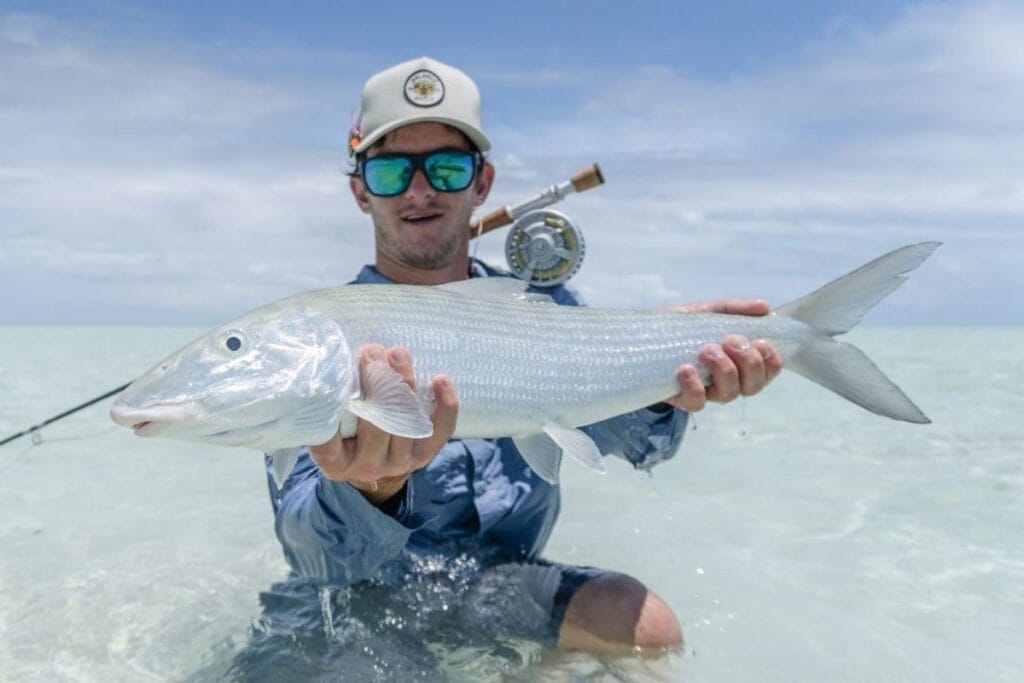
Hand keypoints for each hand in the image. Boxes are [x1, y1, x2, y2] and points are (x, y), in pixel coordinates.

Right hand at [309, 344, 458, 504]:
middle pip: (377, 425)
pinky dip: (445, 404)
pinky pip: (441, 430)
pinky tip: (440, 380)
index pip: (330, 440)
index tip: (337, 375)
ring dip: (405, 383)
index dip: (335, 406)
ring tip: (398, 354)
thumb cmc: (344, 437)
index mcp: (337, 462)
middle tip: (372, 353)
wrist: (372, 467)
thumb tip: (338, 362)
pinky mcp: (424, 455)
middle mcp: (368, 466)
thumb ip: (331, 406)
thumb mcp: (329, 427)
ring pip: (408, 422)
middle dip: (376, 383)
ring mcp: (399, 462)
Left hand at [661, 299, 782, 412]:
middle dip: (748, 362)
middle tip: (729, 340)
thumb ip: (734, 309)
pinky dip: (694, 386)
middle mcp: (728, 381)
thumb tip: (764, 307)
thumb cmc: (681, 326)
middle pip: (753, 386)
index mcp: (740, 362)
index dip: (771, 360)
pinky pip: (697, 403)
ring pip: (729, 395)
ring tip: (706, 349)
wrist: (642, 336)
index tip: (759, 340)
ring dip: (723, 369)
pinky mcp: (683, 399)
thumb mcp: (708, 312)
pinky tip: (684, 368)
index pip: (770, 371)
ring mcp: (706, 392)